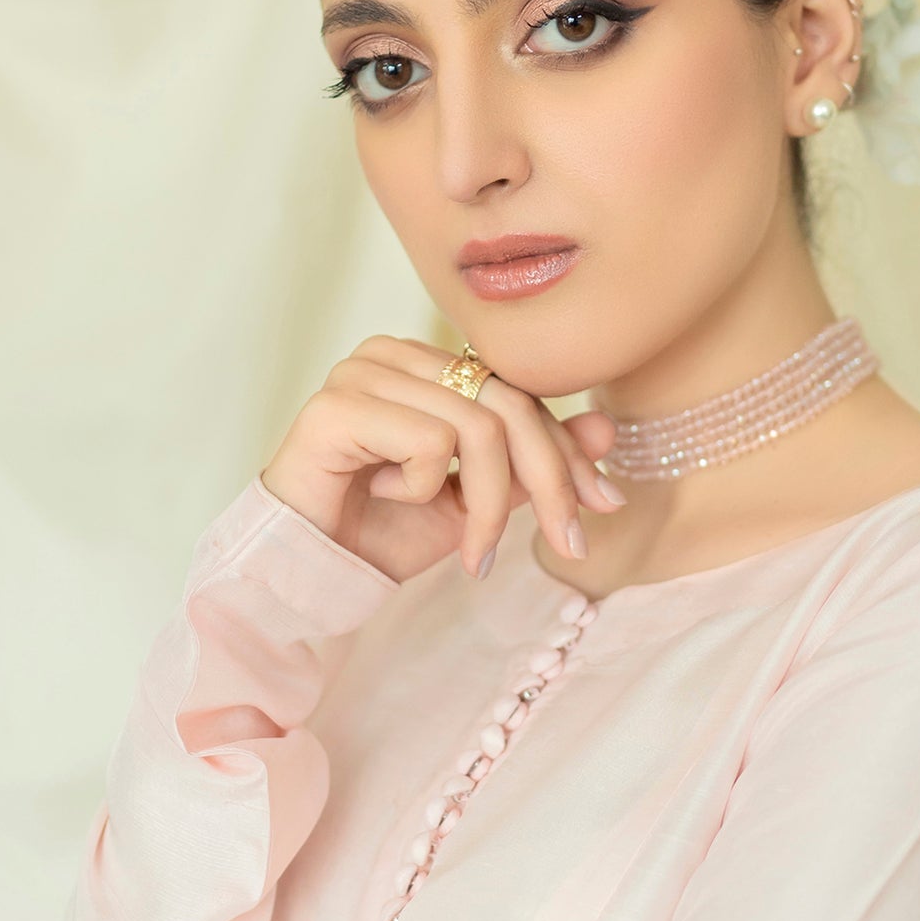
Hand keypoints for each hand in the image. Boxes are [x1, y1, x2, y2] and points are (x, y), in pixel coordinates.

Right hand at [259, 334, 624, 584]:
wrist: (312, 567)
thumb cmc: (384, 529)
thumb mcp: (477, 499)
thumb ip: (532, 461)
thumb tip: (607, 430)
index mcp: (427, 362)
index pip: (519, 391)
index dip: (566, 450)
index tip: (603, 505)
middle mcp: (394, 353)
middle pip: (507, 403)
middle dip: (547, 482)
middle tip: (567, 544)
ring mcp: (361, 371)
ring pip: (475, 427)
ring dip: (487, 505)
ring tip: (473, 553)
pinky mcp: (335, 406)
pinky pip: (426, 440)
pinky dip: (423, 485)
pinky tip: (391, 497)